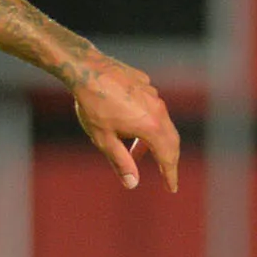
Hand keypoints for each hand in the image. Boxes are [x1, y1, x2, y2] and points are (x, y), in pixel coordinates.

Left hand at [71, 56, 180, 191]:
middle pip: (170, 140)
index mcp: (151, 126)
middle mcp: (158, 109)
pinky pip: (151, 106)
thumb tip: (133, 183)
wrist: (85, 69)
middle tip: (162, 173)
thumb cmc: (92, 105)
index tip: (171, 188)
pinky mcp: (145, 83)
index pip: (168, 157)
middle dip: (167, 159)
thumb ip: (120, 162)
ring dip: (152, 140)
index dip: (170, 174)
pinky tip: (128, 123)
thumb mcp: (103, 139)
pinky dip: (146, 120)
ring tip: (134, 150)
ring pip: (161, 122)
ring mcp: (153, 94)